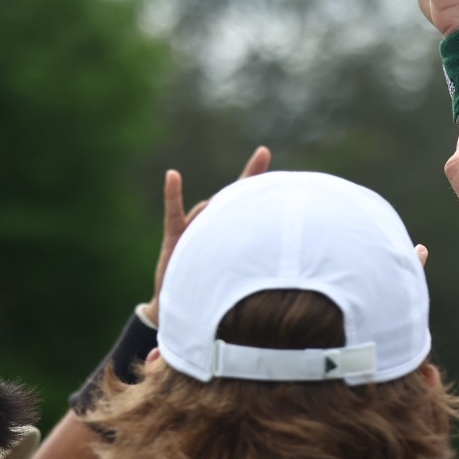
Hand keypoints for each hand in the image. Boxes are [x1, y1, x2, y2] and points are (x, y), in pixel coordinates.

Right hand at [147, 146, 271, 325]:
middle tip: (246, 204)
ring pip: (206, 210)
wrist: (183, 308)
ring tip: (217, 249)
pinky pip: (174, 213)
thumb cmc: (217, 290)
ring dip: (211, 222)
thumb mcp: (244, 269)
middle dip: (234, 205)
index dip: (254, 172)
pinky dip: (173, 194)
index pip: (244, 193)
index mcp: (229, 229)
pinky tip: (173, 176)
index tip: (263, 150)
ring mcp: (192, 228)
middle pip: (224, 203)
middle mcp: (211, 223)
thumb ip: (258, 250)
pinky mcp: (174, 237)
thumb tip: (285, 241)